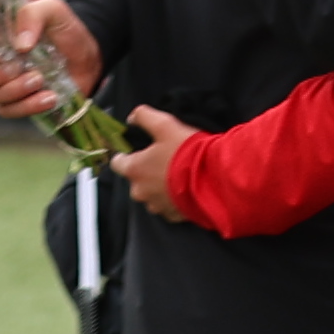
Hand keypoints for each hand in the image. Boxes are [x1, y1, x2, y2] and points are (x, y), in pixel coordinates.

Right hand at [0, 0, 98, 116]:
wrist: (89, 55)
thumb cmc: (63, 30)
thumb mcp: (51, 11)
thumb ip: (32, 16)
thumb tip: (20, 44)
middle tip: (15, 69)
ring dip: (12, 91)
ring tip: (40, 79)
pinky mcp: (16, 103)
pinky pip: (8, 112)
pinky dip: (28, 107)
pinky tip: (50, 97)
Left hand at [114, 103, 202, 220]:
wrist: (216, 180)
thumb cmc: (187, 153)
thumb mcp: (166, 125)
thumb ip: (144, 117)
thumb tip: (132, 118)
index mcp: (134, 169)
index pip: (117, 163)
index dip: (127, 155)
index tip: (140, 151)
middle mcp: (139, 191)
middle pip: (136, 180)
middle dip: (147, 172)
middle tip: (167, 162)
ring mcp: (157, 206)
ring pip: (152, 195)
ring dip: (162, 187)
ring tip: (181, 177)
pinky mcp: (173, 216)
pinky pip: (169, 207)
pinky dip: (175, 199)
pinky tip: (189, 189)